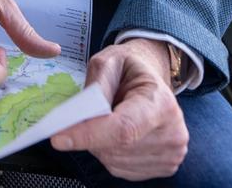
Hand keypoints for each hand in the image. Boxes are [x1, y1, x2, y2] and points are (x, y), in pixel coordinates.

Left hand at [50, 39, 188, 180]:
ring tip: (106, 120)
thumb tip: (79, 113)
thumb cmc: (130, 70)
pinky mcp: (164, 168)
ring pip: (114, 160)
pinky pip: (121, 168)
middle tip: (83, 115)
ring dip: (98, 144)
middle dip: (88, 134)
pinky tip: (114, 134)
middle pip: (115, 147)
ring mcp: (171, 154)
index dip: (89, 135)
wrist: (153, 82)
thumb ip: (96, 85)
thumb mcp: (109, 62)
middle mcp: (172, 132)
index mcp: (160, 102)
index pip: (123, 128)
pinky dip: (108, 153)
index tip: (58, 138)